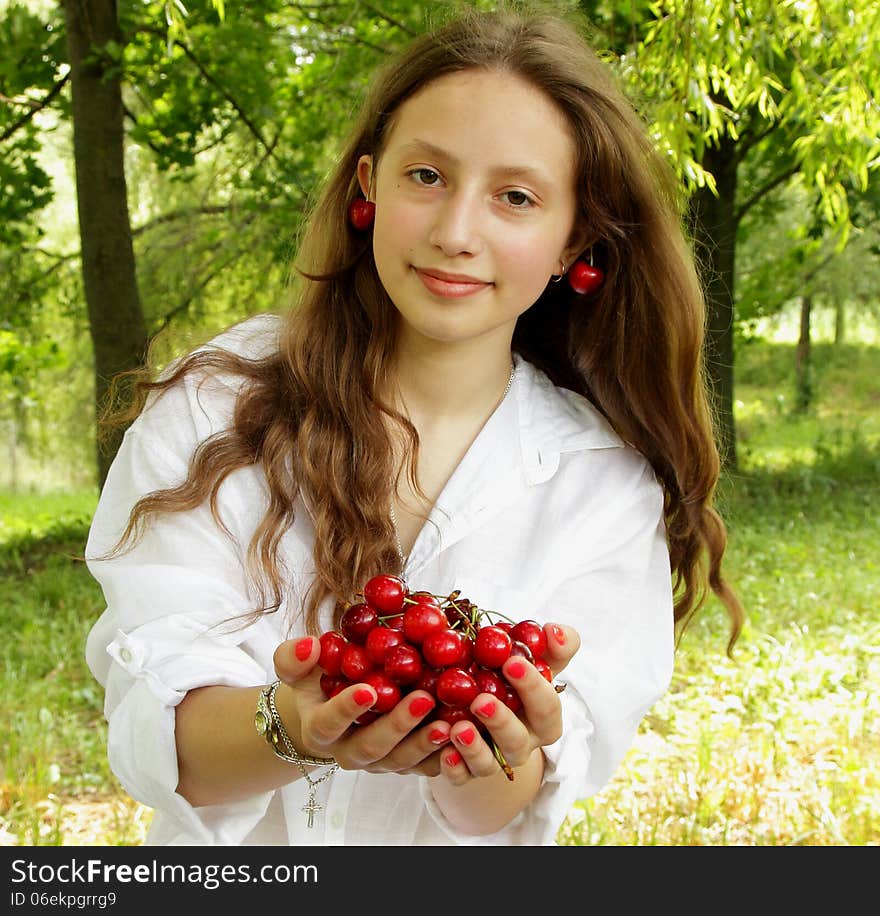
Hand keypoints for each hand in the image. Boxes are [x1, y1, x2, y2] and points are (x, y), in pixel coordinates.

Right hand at [273, 637, 451, 775]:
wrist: (335, 707)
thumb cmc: (320, 679)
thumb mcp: (300, 667)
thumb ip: (294, 657)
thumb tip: (309, 646)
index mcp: (320, 730)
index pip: (329, 724)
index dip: (347, 709)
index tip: (368, 689)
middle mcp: (349, 753)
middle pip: (372, 747)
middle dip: (397, 726)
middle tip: (422, 699)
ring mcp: (380, 763)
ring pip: (402, 761)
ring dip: (425, 744)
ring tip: (448, 724)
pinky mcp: (407, 765)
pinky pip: (427, 766)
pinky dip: (447, 755)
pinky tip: (464, 736)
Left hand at [438, 622, 579, 784]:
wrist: (482, 704)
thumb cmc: (512, 676)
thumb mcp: (534, 658)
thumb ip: (554, 644)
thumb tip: (553, 631)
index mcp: (543, 718)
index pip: (547, 706)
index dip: (533, 687)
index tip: (511, 663)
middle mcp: (520, 743)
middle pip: (517, 741)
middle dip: (501, 721)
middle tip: (480, 700)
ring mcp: (493, 760)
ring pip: (488, 764)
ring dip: (474, 749)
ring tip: (457, 728)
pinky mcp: (465, 771)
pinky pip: (459, 778)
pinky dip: (453, 768)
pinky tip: (443, 753)